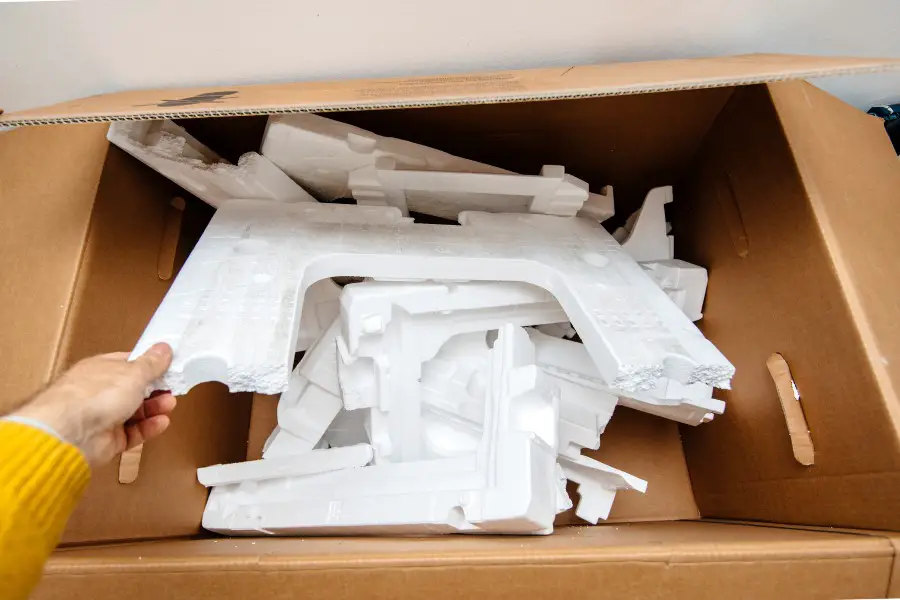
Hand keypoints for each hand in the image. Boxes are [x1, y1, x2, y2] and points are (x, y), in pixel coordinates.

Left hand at [13, 343, 175, 465]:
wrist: (71, 433)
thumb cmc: (97, 394)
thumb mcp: (133, 372)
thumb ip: (151, 363)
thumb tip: (164, 347)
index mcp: (102, 369)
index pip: (129, 364)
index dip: (149, 365)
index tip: (169, 367)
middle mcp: (101, 392)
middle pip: (134, 390)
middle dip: (155, 390)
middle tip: (172, 390)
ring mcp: (103, 417)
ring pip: (135, 412)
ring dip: (154, 408)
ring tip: (169, 406)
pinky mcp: (108, 440)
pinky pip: (132, 433)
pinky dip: (148, 428)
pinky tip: (161, 422)